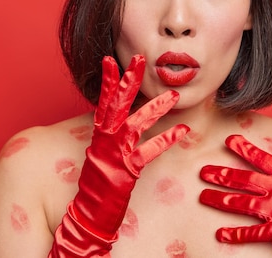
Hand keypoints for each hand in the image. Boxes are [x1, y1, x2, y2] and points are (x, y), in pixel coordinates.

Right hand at [50, 55, 189, 256]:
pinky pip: (149, 151)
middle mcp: (105, 139)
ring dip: (156, 108)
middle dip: (129, 80)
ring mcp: (115, 153)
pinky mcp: (127, 169)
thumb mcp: (103, 152)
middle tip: (139, 58)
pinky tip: (182, 130)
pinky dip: (166, 139)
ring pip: (136, 124)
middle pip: (117, 104)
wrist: (88, 213)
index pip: (103, 101)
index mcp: (99, 133)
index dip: (108, 80)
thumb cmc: (98, 182)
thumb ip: (112, 133)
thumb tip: (124, 116)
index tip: (110, 59)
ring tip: (174, 96)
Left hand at [199, 135, 271, 256]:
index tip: (229, 141)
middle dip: (222, 174)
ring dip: (220, 199)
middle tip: (203, 171)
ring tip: (203, 196)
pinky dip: (235, 235)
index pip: (263, 159)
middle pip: (244, 179)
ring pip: (241, 203)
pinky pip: (252, 234)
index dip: (245, 149)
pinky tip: (220, 234)